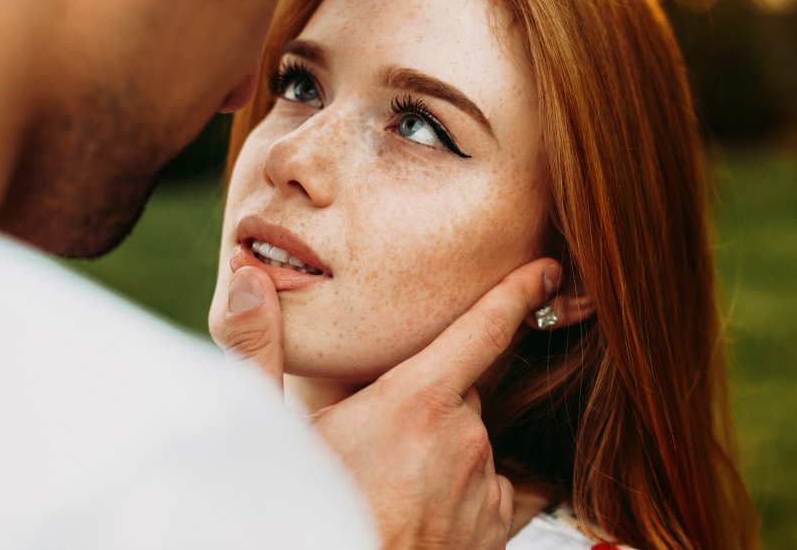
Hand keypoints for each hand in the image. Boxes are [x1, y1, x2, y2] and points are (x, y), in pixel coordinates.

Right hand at [211, 259, 561, 548]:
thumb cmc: (309, 516)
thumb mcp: (271, 435)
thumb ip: (258, 352)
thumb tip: (249, 280)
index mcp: (415, 401)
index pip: (484, 329)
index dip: (518, 293)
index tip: (547, 271)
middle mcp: (463, 437)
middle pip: (462, 392)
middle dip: (431, 400)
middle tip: (383, 436)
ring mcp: (484, 484)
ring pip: (474, 441)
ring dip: (446, 448)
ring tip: (395, 481)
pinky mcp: (496, 527)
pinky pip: (503, 488)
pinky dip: (477, 487)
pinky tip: (439, 501)